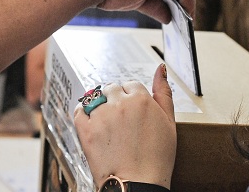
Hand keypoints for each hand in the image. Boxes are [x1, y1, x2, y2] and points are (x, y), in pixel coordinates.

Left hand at [74, 65, 176, 188]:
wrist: (138, 185)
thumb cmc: (156, 159)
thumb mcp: (169, 123)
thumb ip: (164, 92)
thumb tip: (161, 68)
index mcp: (141, 99)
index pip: (131, 85)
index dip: (132, 99)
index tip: (133, 113)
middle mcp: (119, 103)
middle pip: (112, 88)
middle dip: (115, 100)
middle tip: (121, 121)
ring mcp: (100, 115)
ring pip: (95, 97)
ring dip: (100, 106)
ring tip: (108, 127)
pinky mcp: (85, 128)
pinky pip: (79, 110)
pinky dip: (83, 114)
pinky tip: (92, 124)